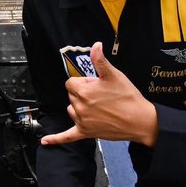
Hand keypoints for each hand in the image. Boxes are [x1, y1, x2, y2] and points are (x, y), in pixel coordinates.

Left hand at [40, 42, 157, 147]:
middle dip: (84, 93)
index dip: (84, 82)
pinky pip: (67, 136)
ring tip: (98, 107)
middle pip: (72, 96)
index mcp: (83, 92)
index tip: (96, 84)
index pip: (71, 82)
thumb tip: (95, 46)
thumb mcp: (114, 74)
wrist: (140, 120)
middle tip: (102, 95)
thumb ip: (100, 60)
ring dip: (80, 107)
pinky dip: (56, 139)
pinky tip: (45, 141)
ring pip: (72, 110)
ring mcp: (82, 121)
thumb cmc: (128, 98)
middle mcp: (79, 107)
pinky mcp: (86, 132)